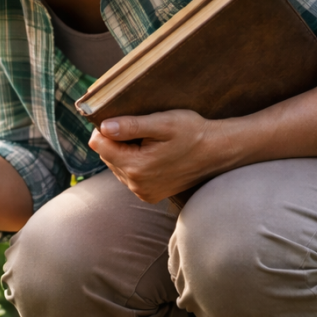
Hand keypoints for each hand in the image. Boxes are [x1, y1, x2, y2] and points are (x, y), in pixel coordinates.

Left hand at [88, 109, 231, 203]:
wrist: (217, 152)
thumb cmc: (193, 133)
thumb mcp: (163, 123)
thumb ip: (131, 126)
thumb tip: (104, 128)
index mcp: (135, 166)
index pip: (99, 144)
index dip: (106, 129)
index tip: (122, 121)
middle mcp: (136, 184)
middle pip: (107, 156)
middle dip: (116, 142)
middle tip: (141, 131)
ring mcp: (142, 192)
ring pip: (117, 166)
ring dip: (125, 153)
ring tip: (148, 144)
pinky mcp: (149, 195)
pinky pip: (129, 176)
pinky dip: (134, 164)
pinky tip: (152, 156)